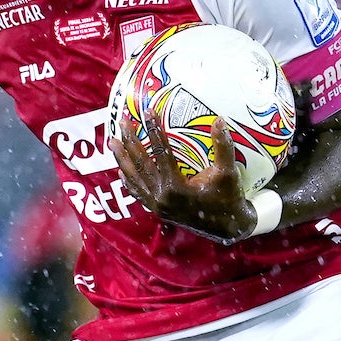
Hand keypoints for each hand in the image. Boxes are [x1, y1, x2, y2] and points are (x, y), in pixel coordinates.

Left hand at [112, 109, 257, 241]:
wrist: (228, 228)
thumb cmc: (228, 197)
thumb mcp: (227, 172)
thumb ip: (223, 147)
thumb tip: (219, 120)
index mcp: (176, 188)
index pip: (160, 154)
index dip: (154, 131)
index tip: (148, 112)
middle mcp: (161, 197)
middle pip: (141, 164)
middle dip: (130, 141)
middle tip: (122, 121)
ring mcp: (157, 205)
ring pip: (134, 179)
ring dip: (122, 159)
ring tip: (113, 141)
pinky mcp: (158, 211)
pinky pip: (138, 194)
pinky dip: (129, 181)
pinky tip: (122, 171)